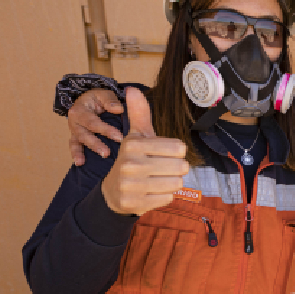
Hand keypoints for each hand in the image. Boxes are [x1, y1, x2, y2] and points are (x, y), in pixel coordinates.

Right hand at [69, 88, 125, 165]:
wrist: (89, 100)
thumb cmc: (99, 99)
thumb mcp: (104, 94)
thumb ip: (111, 100)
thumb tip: (119, 109)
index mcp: (80, 109)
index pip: (94, 122)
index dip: (106, 130)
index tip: (119, 137)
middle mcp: (75, 121)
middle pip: (84, 134)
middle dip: (95, 144)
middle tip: (107, 153)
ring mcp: (74, 130)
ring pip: (77, 142)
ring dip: (83, 153)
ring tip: (87, 162)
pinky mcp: (75, 137)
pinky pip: (74, 147)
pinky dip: (76, 155)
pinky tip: (80, 164)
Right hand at [100, 87, 188, 215]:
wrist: (113, 192)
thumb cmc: (132, 161)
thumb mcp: (135, 137)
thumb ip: (139, 114)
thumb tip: (132, 90)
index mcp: (134, 144)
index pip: (179, 148)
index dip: (176, 153)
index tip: (163, 154)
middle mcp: (131, 164)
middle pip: (181, 166)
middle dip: (176, 169)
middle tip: (162, 170)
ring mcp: (132, 185)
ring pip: (177, 183)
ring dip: (172, 183)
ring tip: (158, 180)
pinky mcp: (135, 203)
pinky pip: (168, 198)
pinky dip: (164, 196)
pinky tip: (152, 192)